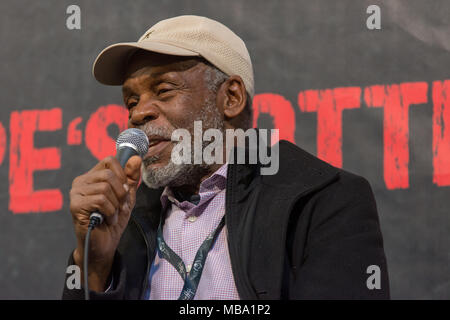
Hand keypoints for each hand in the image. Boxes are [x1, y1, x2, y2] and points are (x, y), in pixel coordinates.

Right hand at [69, 155, 141, 290]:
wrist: (105, 244)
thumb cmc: (113, 219)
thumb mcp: (127, 196)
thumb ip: (131, 177)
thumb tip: (136, 158)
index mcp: (93, 176)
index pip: (109, 160)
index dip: (122, 174)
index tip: (125, 190)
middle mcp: (81, 181)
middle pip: (109, 174)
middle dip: (121, 193)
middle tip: (121, 206)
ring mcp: (76, 193)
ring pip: (105, 188)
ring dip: (116, 205)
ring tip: (113, 214)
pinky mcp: (75, 205)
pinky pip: (100, 200)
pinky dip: (110, 212)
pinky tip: (106, 219)